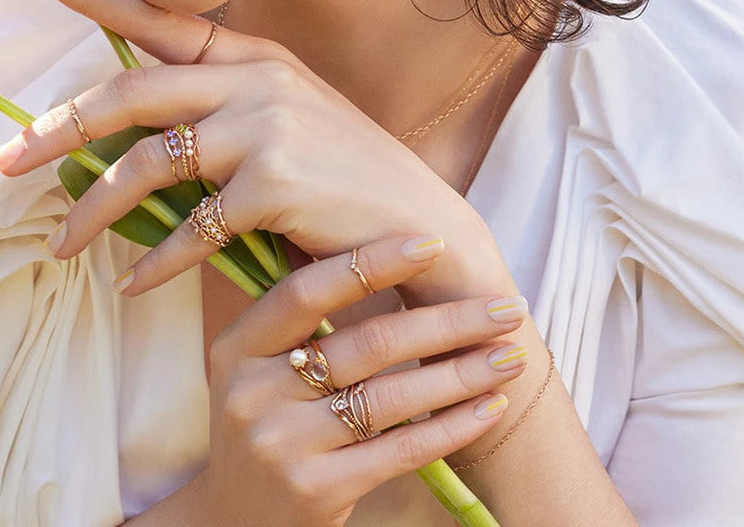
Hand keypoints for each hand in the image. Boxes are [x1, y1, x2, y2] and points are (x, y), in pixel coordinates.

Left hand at [0, 0, 511, 296]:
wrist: (419, 229)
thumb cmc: (341, 181)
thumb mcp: (283, 125)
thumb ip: (215, 114)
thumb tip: (127, 136)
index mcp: (255, 57)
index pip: (161, 16)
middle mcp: (257, 80)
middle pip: (133, 93)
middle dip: (59, 129)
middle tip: (4, 162)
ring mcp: (266, 127)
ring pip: (149, 163)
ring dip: (95, 211)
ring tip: (59, 246)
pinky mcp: (274, 183)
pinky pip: (189, 227)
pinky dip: (155, 261)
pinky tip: (133, 284)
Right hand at [195, 236, 527, 526]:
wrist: (232, 521)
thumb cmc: (265, 423)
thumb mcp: (258, 368)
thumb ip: (303, 322)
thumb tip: (389, 257)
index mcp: (238, 346)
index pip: (307, 291)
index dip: (370, 263)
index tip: (431, 244)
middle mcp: (253, 391)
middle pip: (367, 344)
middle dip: (446, 321)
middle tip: (505, 306)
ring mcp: (282, 443)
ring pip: (391, 396)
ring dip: (461, 373)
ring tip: (510, 355)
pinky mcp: (315, 490)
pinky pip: (399, 450)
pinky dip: (451, 427)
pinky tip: (489, 407)